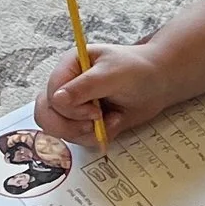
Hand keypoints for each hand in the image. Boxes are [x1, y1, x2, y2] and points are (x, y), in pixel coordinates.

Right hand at [32, 37, 189, 146]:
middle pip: (46, 115)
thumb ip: (84, 87)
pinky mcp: (84, 121)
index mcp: (69, 67)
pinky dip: (96, 136)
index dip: (70, 109)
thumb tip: (56, 100)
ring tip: (111, 119)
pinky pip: (78, 138)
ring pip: (60, 131)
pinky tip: (114, 122)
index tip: (95, 110)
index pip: (51, 95)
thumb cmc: (137, 70)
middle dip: (71, 125)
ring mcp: (73, 105)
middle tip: (96, 122)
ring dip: (87, 132)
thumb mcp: (113, 74)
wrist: (159, 84)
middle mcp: (66, 86)